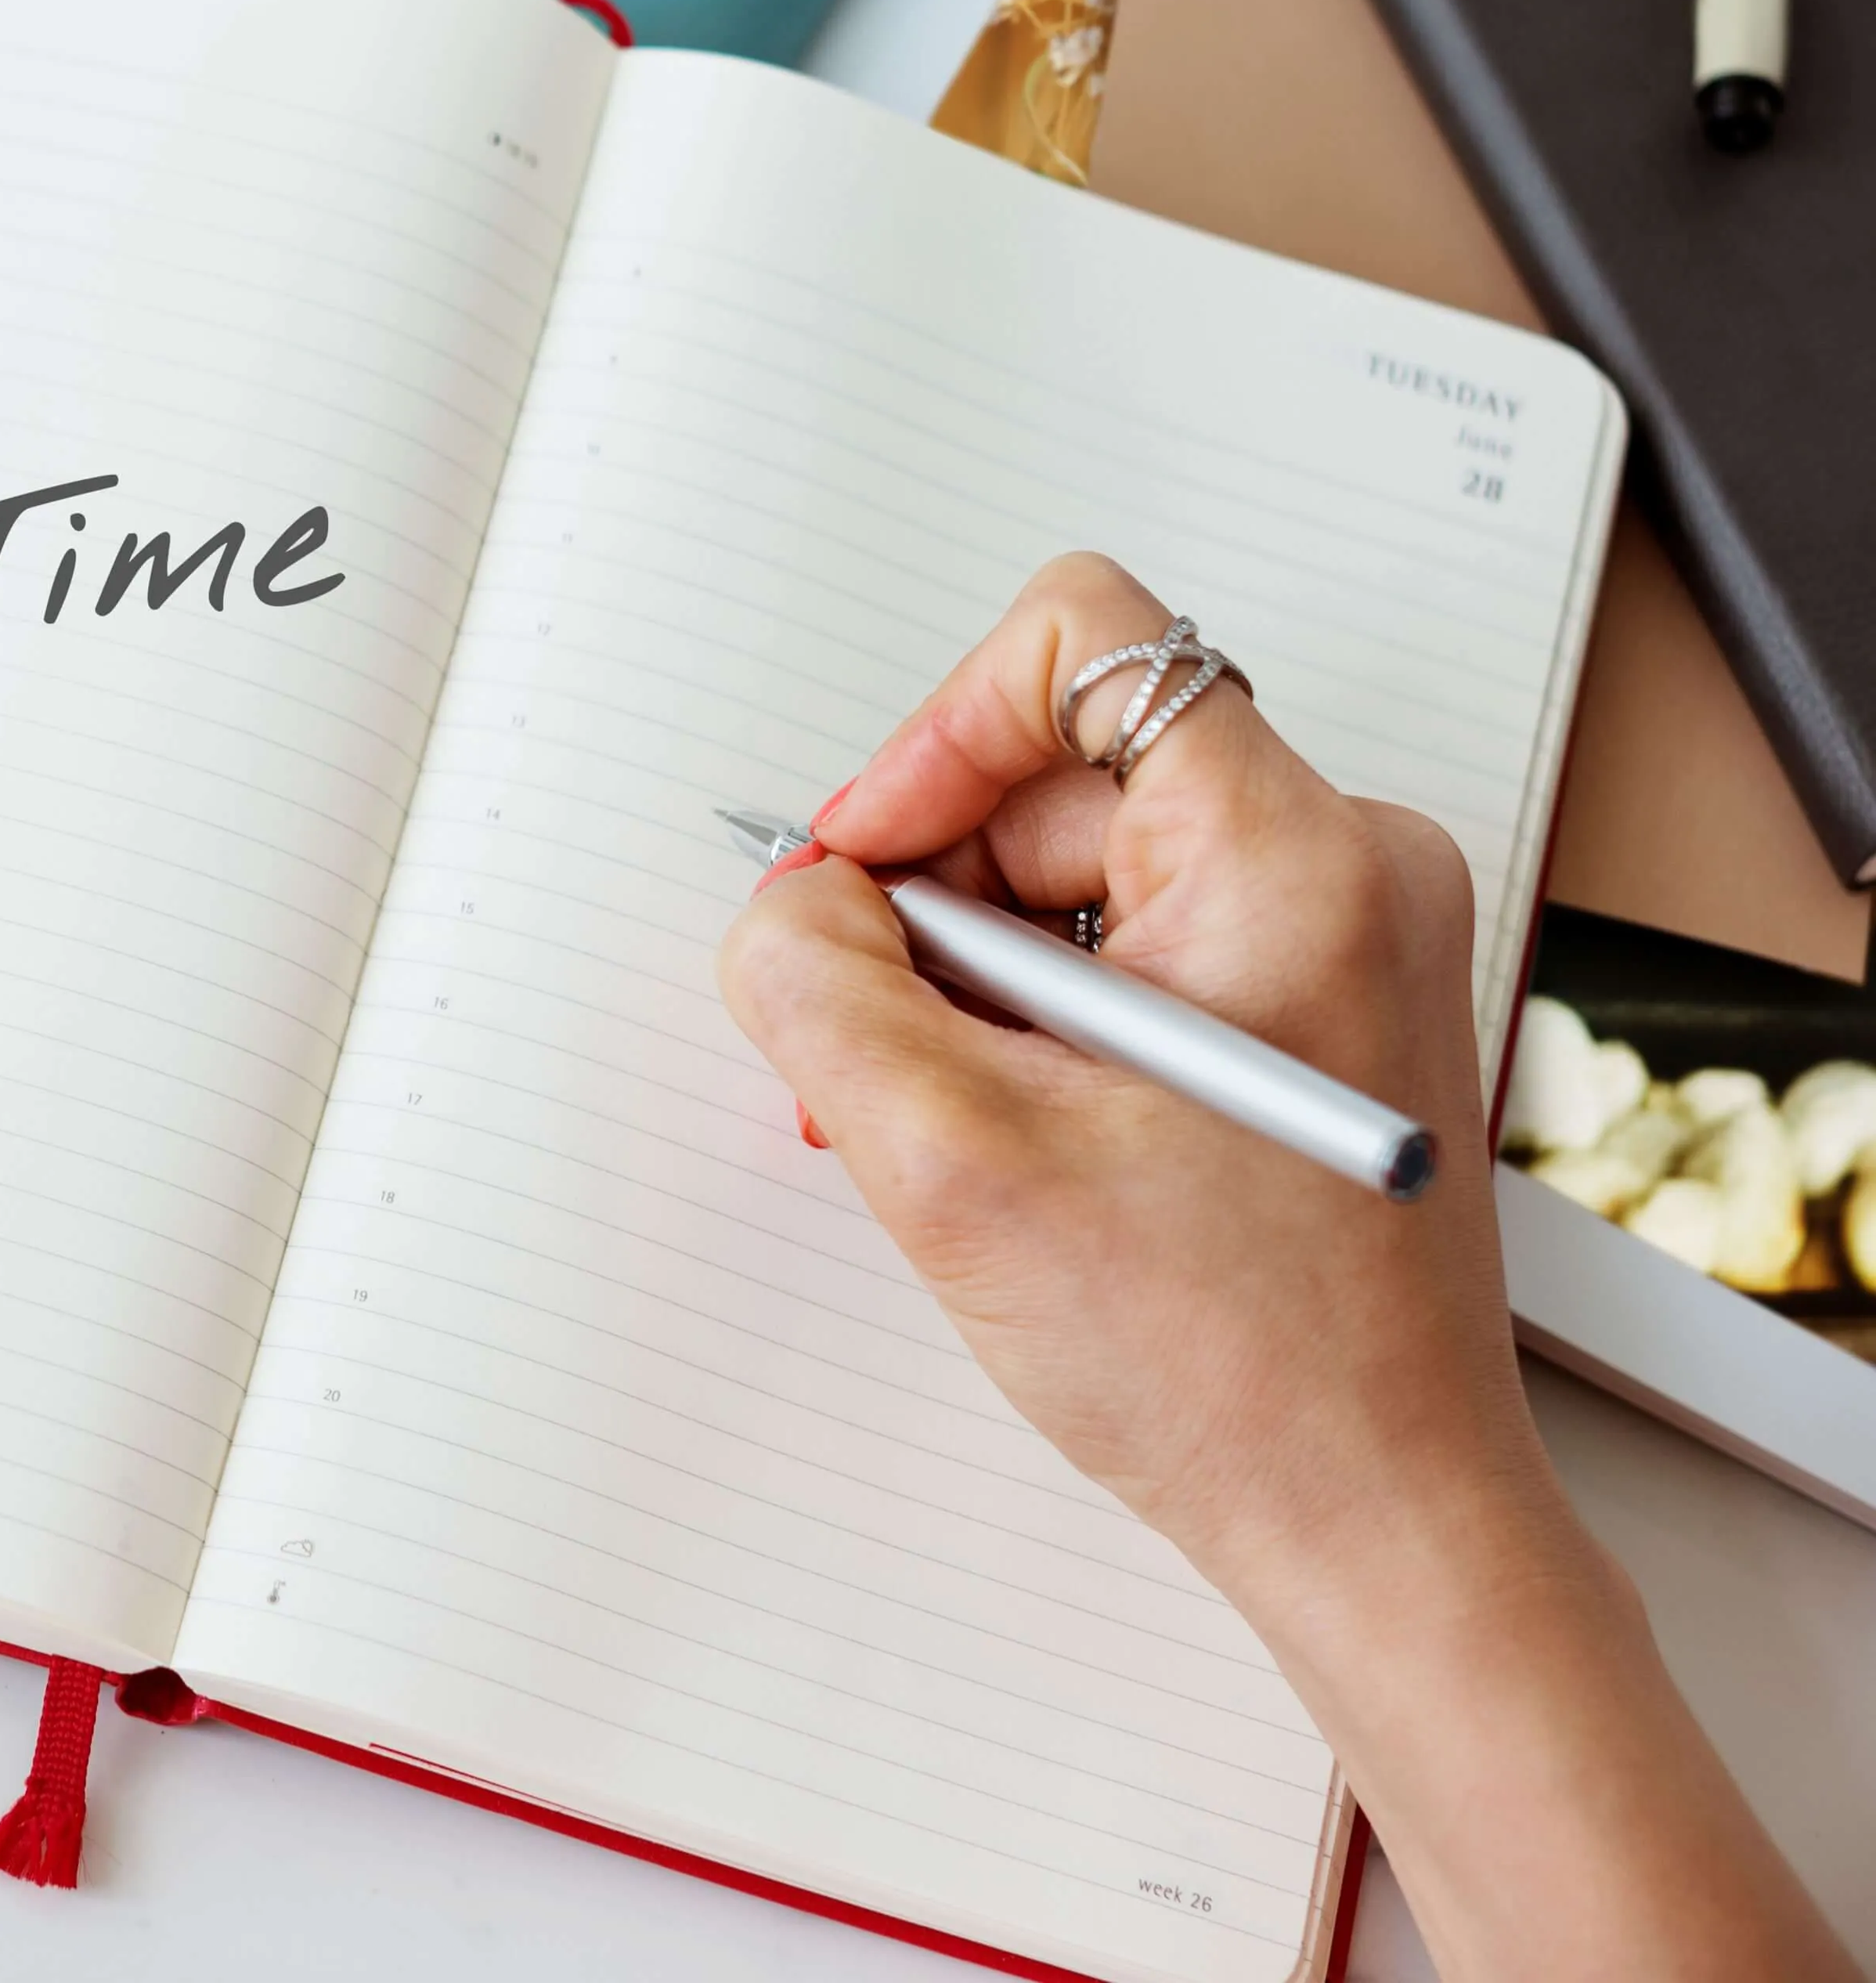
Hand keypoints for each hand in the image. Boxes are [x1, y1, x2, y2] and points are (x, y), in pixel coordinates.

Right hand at [717, 552, 1851, 1981]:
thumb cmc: (1231, 1362)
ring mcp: (1346, 941)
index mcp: (1292, 855)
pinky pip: (1135, 945)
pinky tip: (1012, 1139)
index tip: (864, 870)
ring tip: (951, 1120)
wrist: (1378, 1522)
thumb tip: (787, 906)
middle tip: (882, 1046)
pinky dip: (1043, 1021)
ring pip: (1085, 871)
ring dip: (978, 978)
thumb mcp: (952, 1156)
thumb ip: (819, 986)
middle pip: (1063, 772)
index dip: (933, 737)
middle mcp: (1347, 864)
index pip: (1083, 644)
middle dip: (936, 898)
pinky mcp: (1322, 1012)